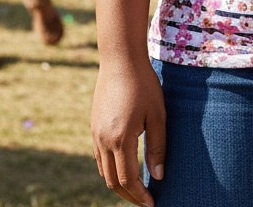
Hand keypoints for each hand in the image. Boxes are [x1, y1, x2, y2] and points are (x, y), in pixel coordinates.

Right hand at [91, 61, 164, 206]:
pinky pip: (99, 157)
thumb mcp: (158, 115)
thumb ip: (158, 147)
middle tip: (145, 201)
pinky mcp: (93, 126)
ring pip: (103, 171)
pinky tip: (124, 167)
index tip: (152, 203)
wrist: (120, 59)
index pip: (127, 180)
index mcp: (120, 139)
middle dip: (128, 195)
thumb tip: (158, 176)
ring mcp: (95, 134)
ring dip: (118, 184)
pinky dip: (110, 169)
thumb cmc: (144, 85)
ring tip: (136, 188)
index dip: (140, 195)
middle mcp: (103, 140)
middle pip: (112, 181)